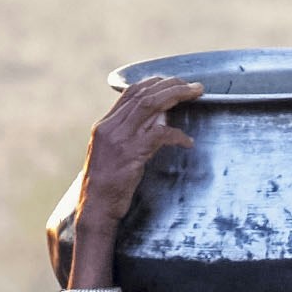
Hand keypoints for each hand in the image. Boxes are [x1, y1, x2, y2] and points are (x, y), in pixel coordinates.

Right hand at [76, 76, 200, 244]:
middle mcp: (110, 128)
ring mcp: (120, 140)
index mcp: (104, 126)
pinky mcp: (131, 154)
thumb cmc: (107, 188)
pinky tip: (188, 141)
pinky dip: (177, 135)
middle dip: (171, 85)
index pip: (130, 93)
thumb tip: (159, 122)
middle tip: (194, 85)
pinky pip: (159, 135)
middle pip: (144, 94)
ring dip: (177, 96)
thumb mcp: (114, 156)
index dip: (154, 83)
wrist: (95, 209)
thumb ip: (131, 137)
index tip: (173, 81)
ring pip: (151, 105)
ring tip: (196, 94)